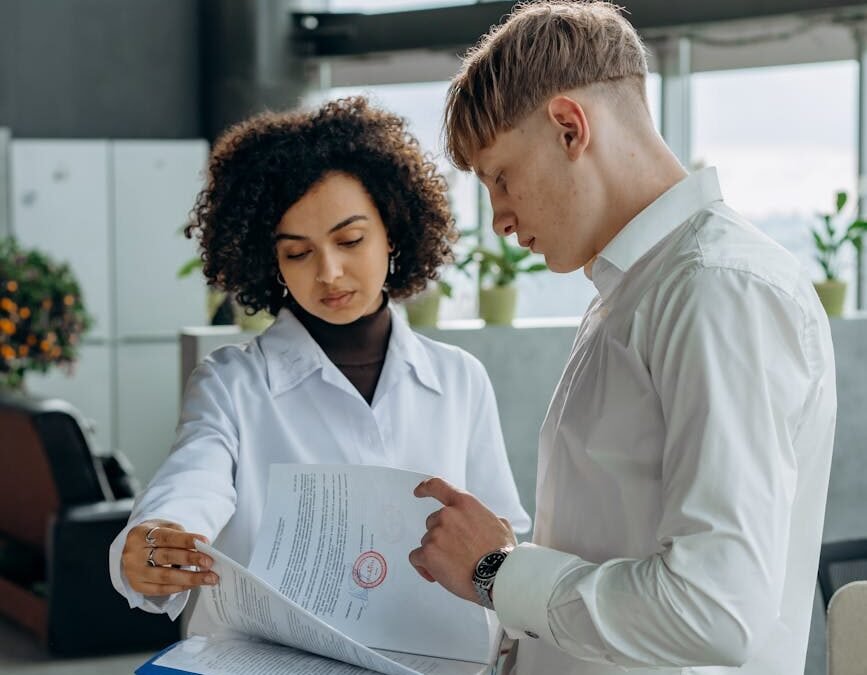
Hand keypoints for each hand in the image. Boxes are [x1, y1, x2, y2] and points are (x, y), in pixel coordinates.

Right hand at [121, 519, 217, 595]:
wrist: (135, 549)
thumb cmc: (154, 537)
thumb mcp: (165, 528)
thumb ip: (181, 536)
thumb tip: (203, 549)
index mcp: (138, 535)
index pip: (166, 537)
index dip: (186, 540)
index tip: (205, 543)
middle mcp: (133, 554)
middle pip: (166, 557)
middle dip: (190, 559)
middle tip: (209, 562)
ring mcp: (133, 572)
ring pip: (165, 577)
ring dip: (190, 578)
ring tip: (209, 577)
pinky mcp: (137, 586)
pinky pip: (161, 590)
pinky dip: (180, 587)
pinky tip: (194, 584)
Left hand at [408, 477, 516, 603]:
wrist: (498, 577)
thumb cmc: (501, 555)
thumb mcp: (500, 525)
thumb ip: (483, 518)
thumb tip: (481, 522)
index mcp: (465, 504)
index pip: (438, 486)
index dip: (425, 488)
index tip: (419, 491)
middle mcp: (448, 515)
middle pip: (432, 522)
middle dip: (441, 537)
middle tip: (456, 553)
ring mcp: (436, 533)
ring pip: (426, 542)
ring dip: (436, 553)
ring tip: (454, 567)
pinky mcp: (428, 553)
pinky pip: (416, 558)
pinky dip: (423, 567)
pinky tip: (437, 575)